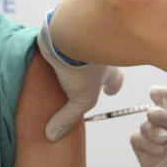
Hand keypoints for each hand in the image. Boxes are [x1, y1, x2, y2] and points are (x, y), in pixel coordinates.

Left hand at [37, 9, 123, 140]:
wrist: (71, 32)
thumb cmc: (85, 67)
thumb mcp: (80, 99)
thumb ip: (67, 118)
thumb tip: (51, 136)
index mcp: (108, 68)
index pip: (115, 79)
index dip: (113, 86)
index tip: (110, 91)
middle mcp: (100, 52)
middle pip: (102, 61)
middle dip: (97, 69)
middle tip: (88, 77)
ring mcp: (85, 39)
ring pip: (84, 47)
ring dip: (78, 54)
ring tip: (66, 64)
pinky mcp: (66, 30)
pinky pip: (65, 37)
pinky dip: (60, 43)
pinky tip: (51, 48)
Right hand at [130, 86, 166, 166]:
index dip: (166, 95)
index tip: (156, 93)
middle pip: (157, 110)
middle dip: (158, 113)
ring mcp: (161, 145)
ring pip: (145, 123)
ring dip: (151, 128)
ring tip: (164, 142)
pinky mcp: (147, 158)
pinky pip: (136, 139)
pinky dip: (143, 140)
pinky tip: (156, 151)